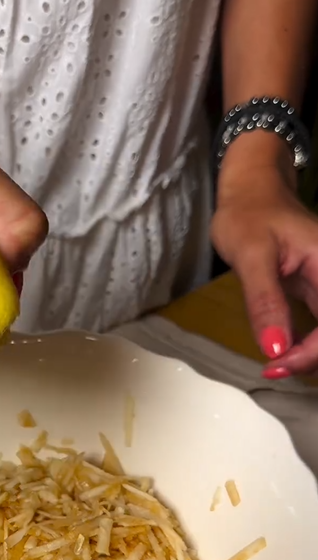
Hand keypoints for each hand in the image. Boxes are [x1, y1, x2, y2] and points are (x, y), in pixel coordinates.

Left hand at [212, 162, 317, 378]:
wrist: (249, 192)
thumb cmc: (247, 215)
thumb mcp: (251, 256)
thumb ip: (265, 301)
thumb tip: (275, 348)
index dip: (311, 353)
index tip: (276, 364)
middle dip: (312, 357)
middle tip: (274, 368)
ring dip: (310, 353)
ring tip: (277, 364)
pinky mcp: (315, 288)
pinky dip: (305, 342)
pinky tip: (285, 350)